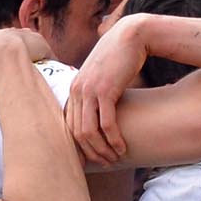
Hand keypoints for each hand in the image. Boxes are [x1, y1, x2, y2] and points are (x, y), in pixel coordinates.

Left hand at [69, 16, 151, 163]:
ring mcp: (89, 91)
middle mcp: (77, 91)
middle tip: (105, 163)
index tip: (91, 158)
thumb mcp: (101, 76)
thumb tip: (97, 111)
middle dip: (90, 153)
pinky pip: (106, 124)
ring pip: (89, 132)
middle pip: (76, 133)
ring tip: (114, 158)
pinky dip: (113, 139)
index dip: (79, 147)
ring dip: (102, 149)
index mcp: (74, 89)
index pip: (68, 126)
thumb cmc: (119, 57)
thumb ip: (95, 92)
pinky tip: (122, 148)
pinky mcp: (105, 91)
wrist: (131, 36)